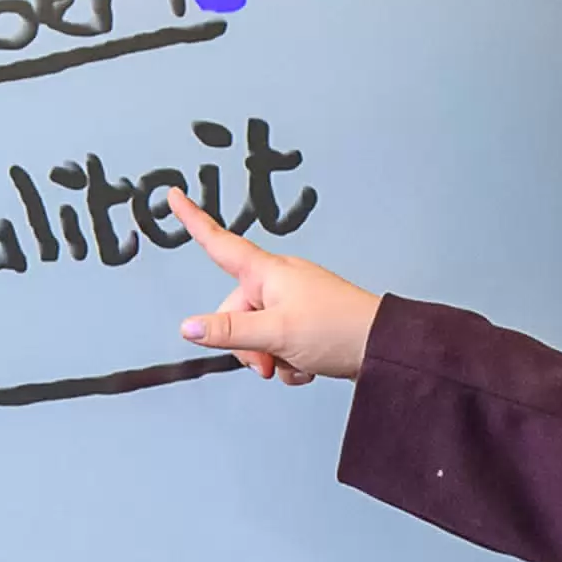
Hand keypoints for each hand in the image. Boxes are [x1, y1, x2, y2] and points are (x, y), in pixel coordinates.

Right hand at [168, 189, 380, 384]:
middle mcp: (280, 282)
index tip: (175, 195)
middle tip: (269, 362)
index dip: (194, 220)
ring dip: (271, 356)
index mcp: (267, 272)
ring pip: (259, 333)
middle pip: (236, 310)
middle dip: (247, 343)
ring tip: (295, 362)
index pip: (219, 243)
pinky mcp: (311, 322)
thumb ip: (229, 331)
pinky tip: (307, 367)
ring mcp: (296, 302)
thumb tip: (190, 328)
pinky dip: (290, 360)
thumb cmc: (338, 329)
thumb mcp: (274, 333)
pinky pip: (282, 343)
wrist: (386, 348)